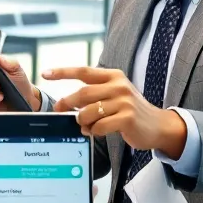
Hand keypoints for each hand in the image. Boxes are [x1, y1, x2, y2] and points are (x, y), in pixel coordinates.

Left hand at [47, 67, 186, 158]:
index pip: (83, 71)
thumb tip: (65, 104)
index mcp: (113, 76)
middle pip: (82, 93)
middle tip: (60, 110)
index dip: (62, 72)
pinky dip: (94, 131)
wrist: (158, 125)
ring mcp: (124, 101)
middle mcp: (118, 86)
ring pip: (88, 112)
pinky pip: (99, 126)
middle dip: (67, 103)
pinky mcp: (127, 118)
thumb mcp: (114, 95)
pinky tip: (98, 131)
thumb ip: (93, 95)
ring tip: (85, 126)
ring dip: (82, 121)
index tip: (45, 73)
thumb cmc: (130, 111)